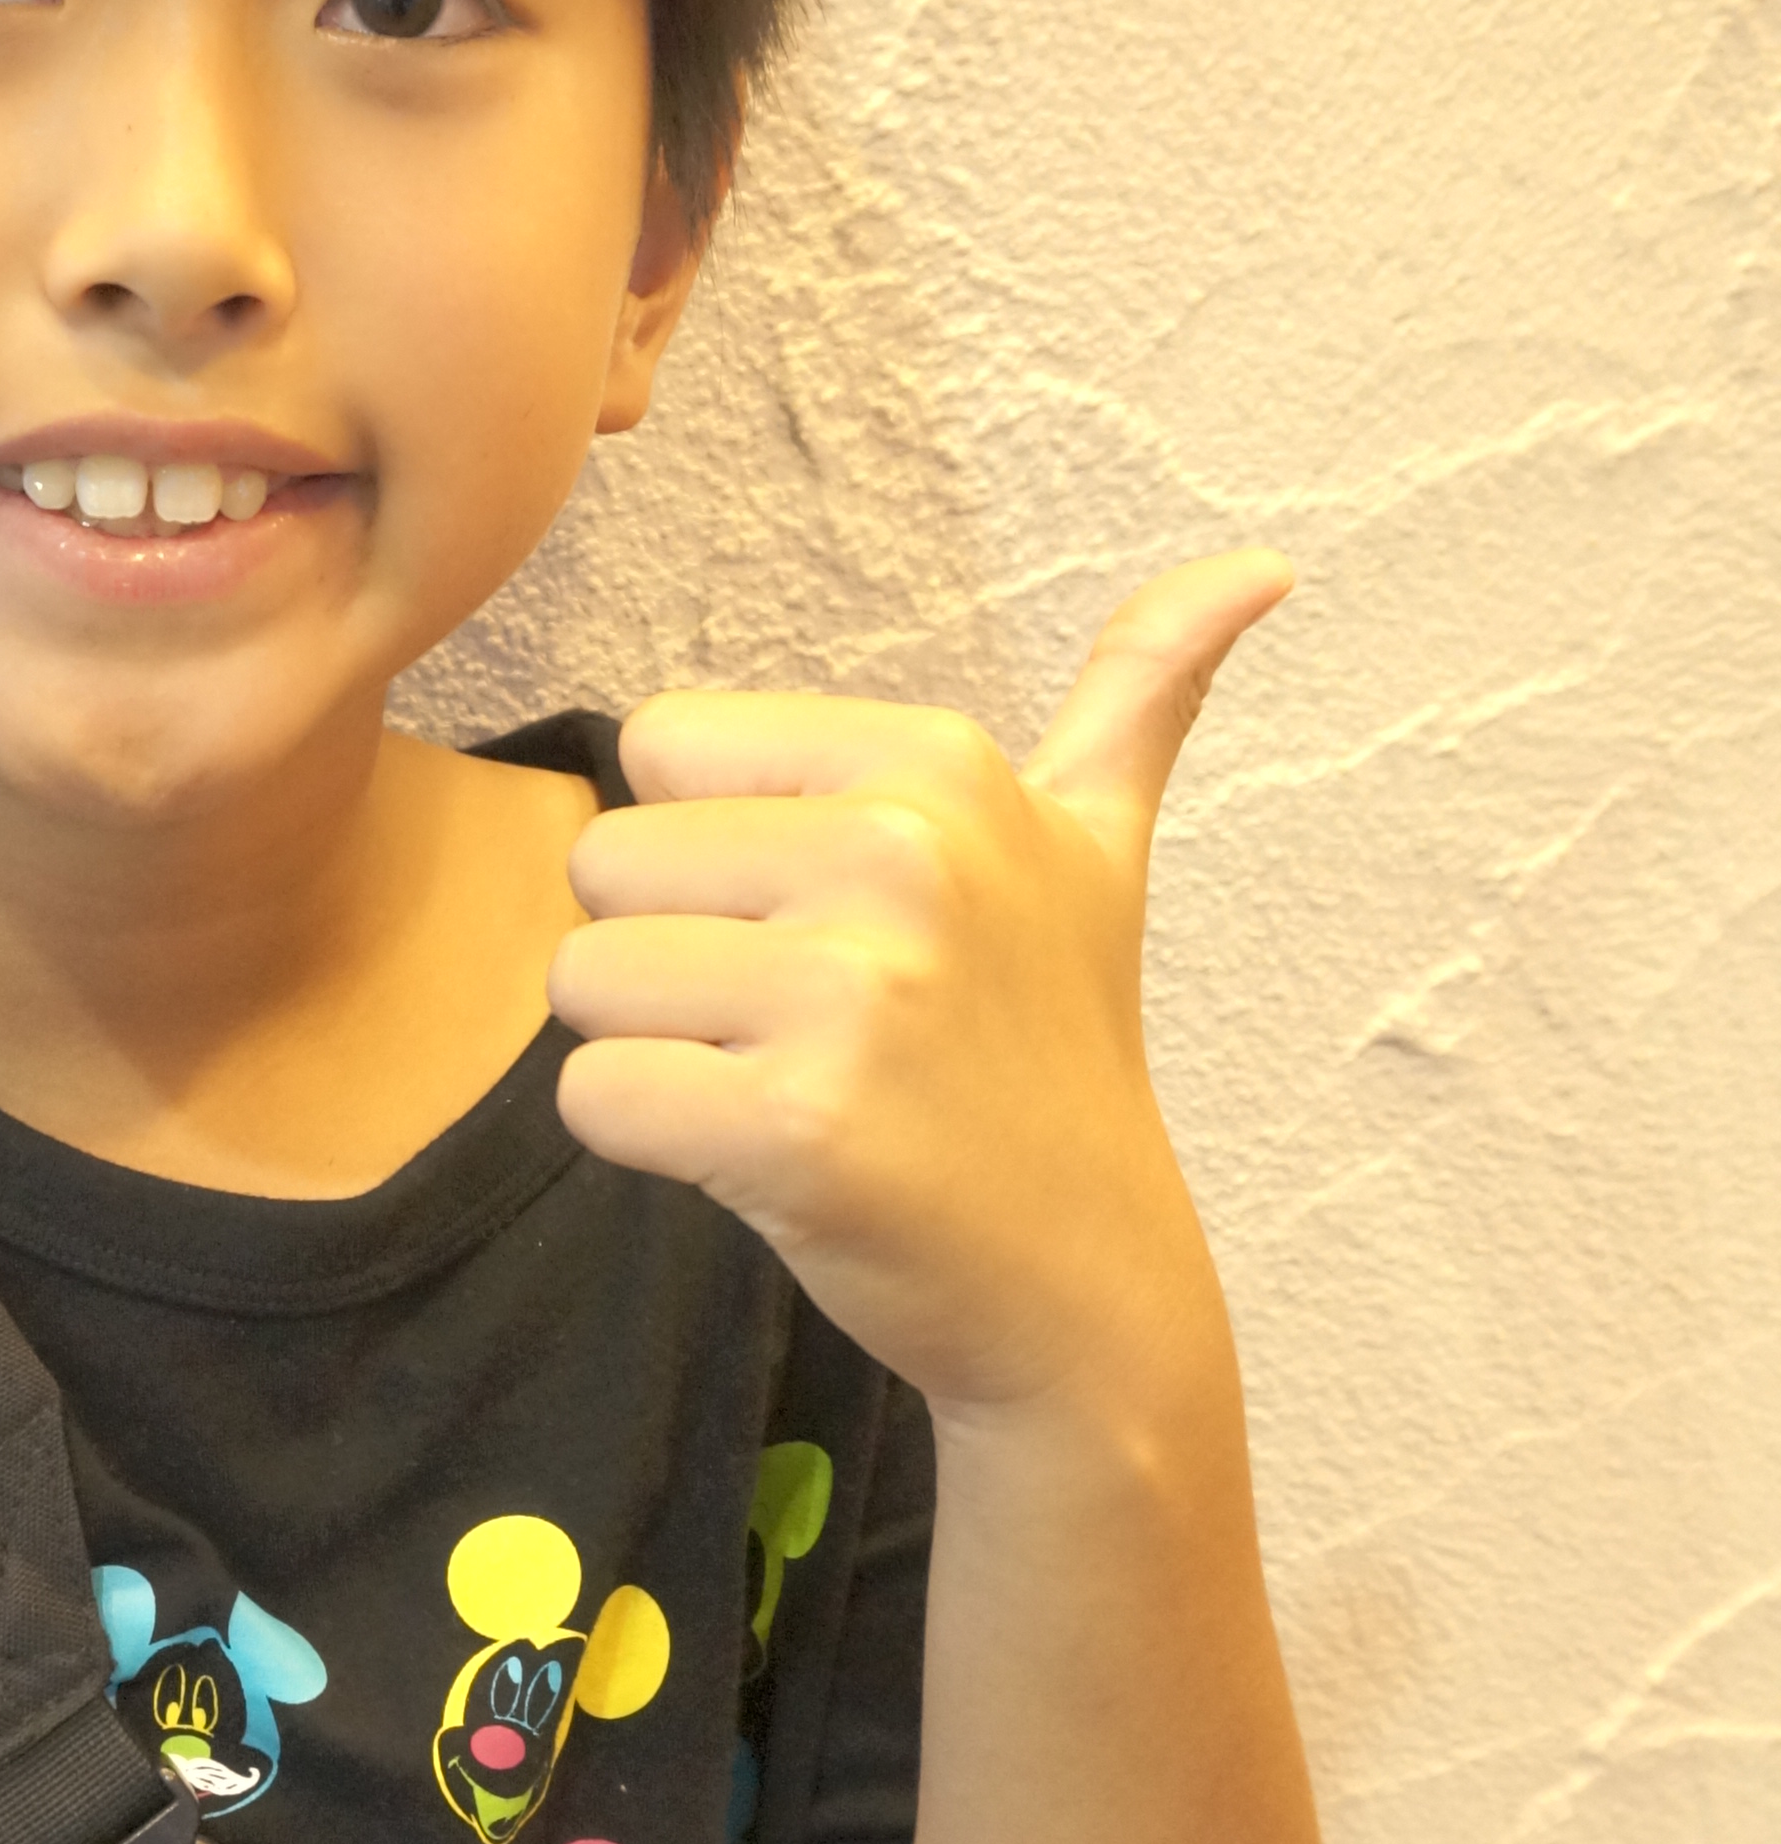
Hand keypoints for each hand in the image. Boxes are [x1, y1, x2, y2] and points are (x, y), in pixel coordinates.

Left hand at [547, 553, 1291, 1420]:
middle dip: (674, 958)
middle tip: (807, 1028)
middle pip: (606, 865)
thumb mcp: (1102, 851)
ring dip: (655, 1051)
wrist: (1088, 1280)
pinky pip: (593, 1095)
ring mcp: (854, 993)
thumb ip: (1143, 695)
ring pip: (583, 979)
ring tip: (788, 1086)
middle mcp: (902, 856)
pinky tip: (760, 1157)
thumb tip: (1259, 563)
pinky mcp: (796, 1126)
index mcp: (939, 765)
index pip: (658, 747)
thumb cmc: (1051, 1052)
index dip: (713, 853)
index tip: (829, 928)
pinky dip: (647, 1141)